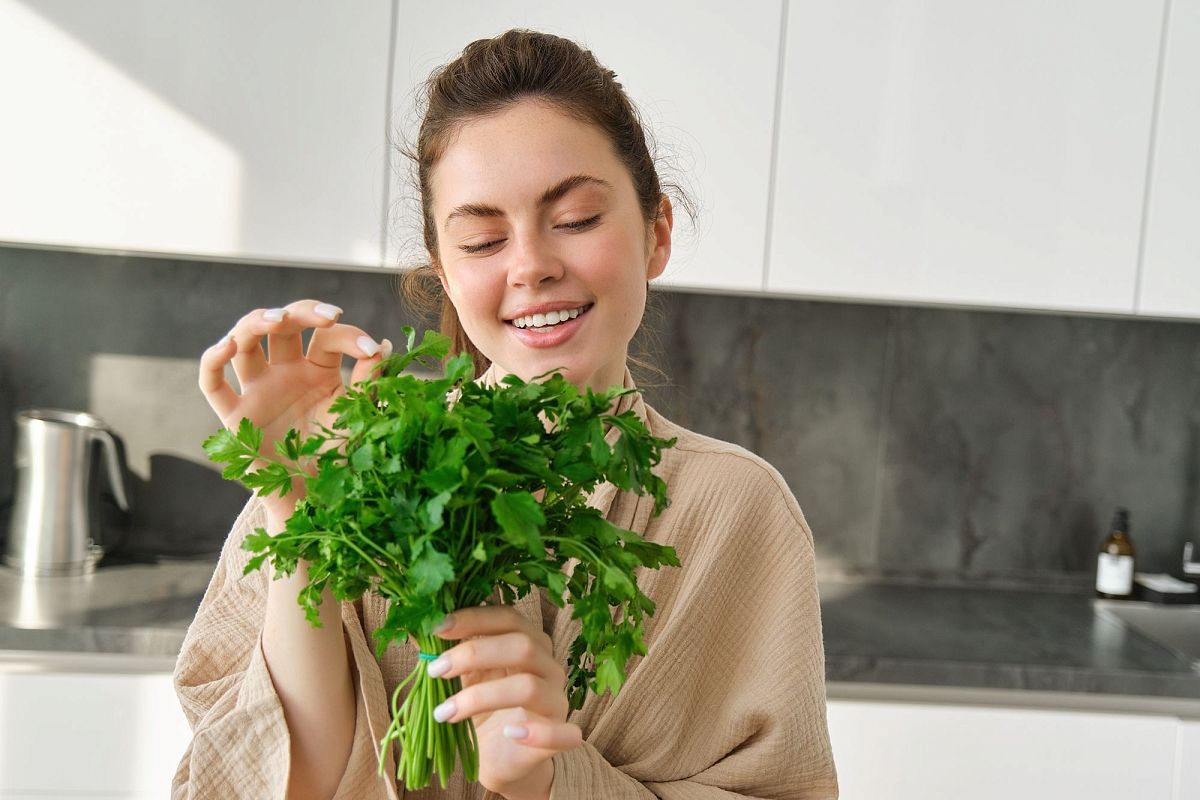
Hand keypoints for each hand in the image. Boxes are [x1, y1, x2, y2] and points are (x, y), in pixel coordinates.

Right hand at [198, 299, 390, 519]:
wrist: (319, 503)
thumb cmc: (341, 459)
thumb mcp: (360, 417)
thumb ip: (370, 382)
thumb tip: (384, 345)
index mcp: (319, 370)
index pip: (327, 338)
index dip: (349, 337)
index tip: (371, 350)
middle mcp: (286, 372)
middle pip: (284, 326)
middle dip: (304, 313)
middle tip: (328, 316)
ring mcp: (258, 390)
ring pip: (246, 340)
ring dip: (257, 322)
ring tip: (278, 319)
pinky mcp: (235, 415)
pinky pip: (212, 383)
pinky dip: (212, 360)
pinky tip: (228, 346)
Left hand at [427, 606, 582, 799]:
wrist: (501, 757)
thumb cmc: (483, 711)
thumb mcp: (460, 679)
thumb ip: (444, 652)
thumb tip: (413, 624)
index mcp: (529, 643)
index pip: (508, 618)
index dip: (474, 618)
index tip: (438, 626)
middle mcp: (548, 667)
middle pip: (522, 646)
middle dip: (473, 654)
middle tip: (435, 670)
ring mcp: (557, 701)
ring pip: (529, 686)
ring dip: (480, 697)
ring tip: (443, 713)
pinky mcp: (562, 736)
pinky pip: (562, 733)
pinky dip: (536, 732)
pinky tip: (509, 734)